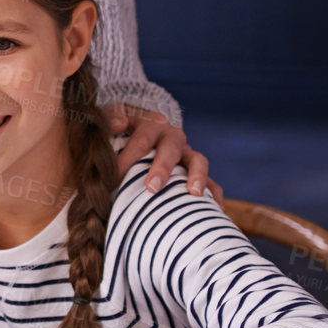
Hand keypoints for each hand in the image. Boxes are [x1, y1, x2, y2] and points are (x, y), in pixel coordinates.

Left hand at [105, 103, 221, 202]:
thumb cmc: (120, 130)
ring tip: (193, 193)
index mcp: (151, 124)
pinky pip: (211, 182)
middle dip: (162, 168)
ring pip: (198, 161)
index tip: (114, 178)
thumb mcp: (112, 117)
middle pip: (171, 150)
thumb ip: (111, 117)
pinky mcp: (197, 171)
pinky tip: (215, 210)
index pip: (141, 140)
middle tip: (152, 187)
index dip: (128, 159)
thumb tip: (118, 124)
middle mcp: (172, 137)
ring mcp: (187, 154)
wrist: (136, 132)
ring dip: (197, 176)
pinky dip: (214, 195)